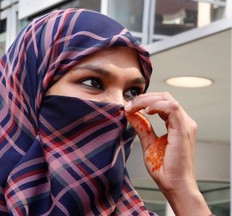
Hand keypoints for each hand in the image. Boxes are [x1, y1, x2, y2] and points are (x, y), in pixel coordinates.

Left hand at [125, 92, 211, 214]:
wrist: (174, 185)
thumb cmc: (164, 168)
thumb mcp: (148, 143)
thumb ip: (142, 127)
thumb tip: (131, 114)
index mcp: (177, 124)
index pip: (161, 102)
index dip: (144, 101)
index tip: (128, 107)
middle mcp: (184, 122)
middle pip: (164, 97)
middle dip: (144, 98)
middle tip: (129, 105)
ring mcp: (185, 125)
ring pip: (167, 99)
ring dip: (147, 100)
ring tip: (134, 107)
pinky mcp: (183, 129)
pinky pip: (172, 107)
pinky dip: (157, 105)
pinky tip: (146, 111)